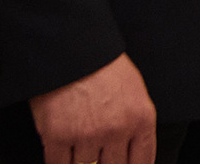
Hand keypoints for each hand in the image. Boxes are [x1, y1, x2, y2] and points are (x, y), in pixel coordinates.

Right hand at [30, 52, 154, 163]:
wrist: (70, 47)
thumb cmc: (103, 65)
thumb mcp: (134, 90)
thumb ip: (136, 123)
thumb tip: (132, 153)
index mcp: (141, 118)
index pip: (142, 162)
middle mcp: (117, 130)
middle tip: (99, 159)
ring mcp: (87, 135)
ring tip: (81, 153)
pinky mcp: (57, 136)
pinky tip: (62, 158)